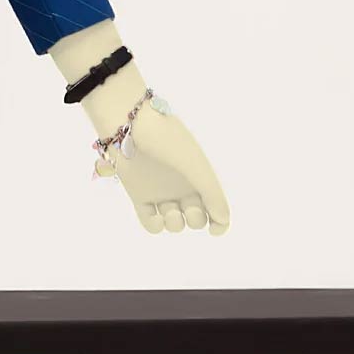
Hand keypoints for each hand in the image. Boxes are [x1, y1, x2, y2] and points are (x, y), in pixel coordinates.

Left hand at [92, 94, 230, 235]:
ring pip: (174, 223)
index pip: (215, 207)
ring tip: (169, 212)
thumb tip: (223, 221)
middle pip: (195, 218)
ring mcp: (161, 191)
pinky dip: (156, 226)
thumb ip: (213, 193)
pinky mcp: (140, 196)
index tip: (215, 228)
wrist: (130, 125)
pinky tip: (157, 216)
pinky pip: (151, 223)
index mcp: (200, 176)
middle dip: (195, 220)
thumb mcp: (196, 165)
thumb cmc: (168, 140)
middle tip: (189, 208)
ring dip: (175, 224)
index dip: (219, 223)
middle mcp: (182, 185)